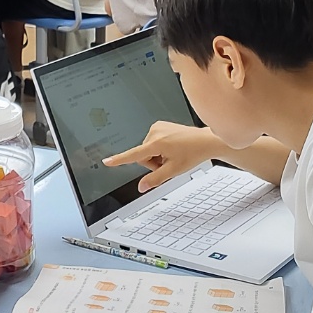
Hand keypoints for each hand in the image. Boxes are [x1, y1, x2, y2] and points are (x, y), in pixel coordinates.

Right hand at [102, 121, 220, 192]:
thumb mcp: (173, 170)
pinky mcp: (160, 125)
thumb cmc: (193, 153)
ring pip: (147, 149)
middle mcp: (155, 132)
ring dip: (156, 156)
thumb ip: (155, 179)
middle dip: (152, 163)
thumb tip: (141, 187)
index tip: (107, 161)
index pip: (134, 154)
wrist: (205, 140)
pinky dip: (159, 148)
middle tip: (168, 163)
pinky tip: (172, 148)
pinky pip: (152, 141)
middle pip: (142, 155)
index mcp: (157, 143)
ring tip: (172, 155)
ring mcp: (158, 127)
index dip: (119, 160)